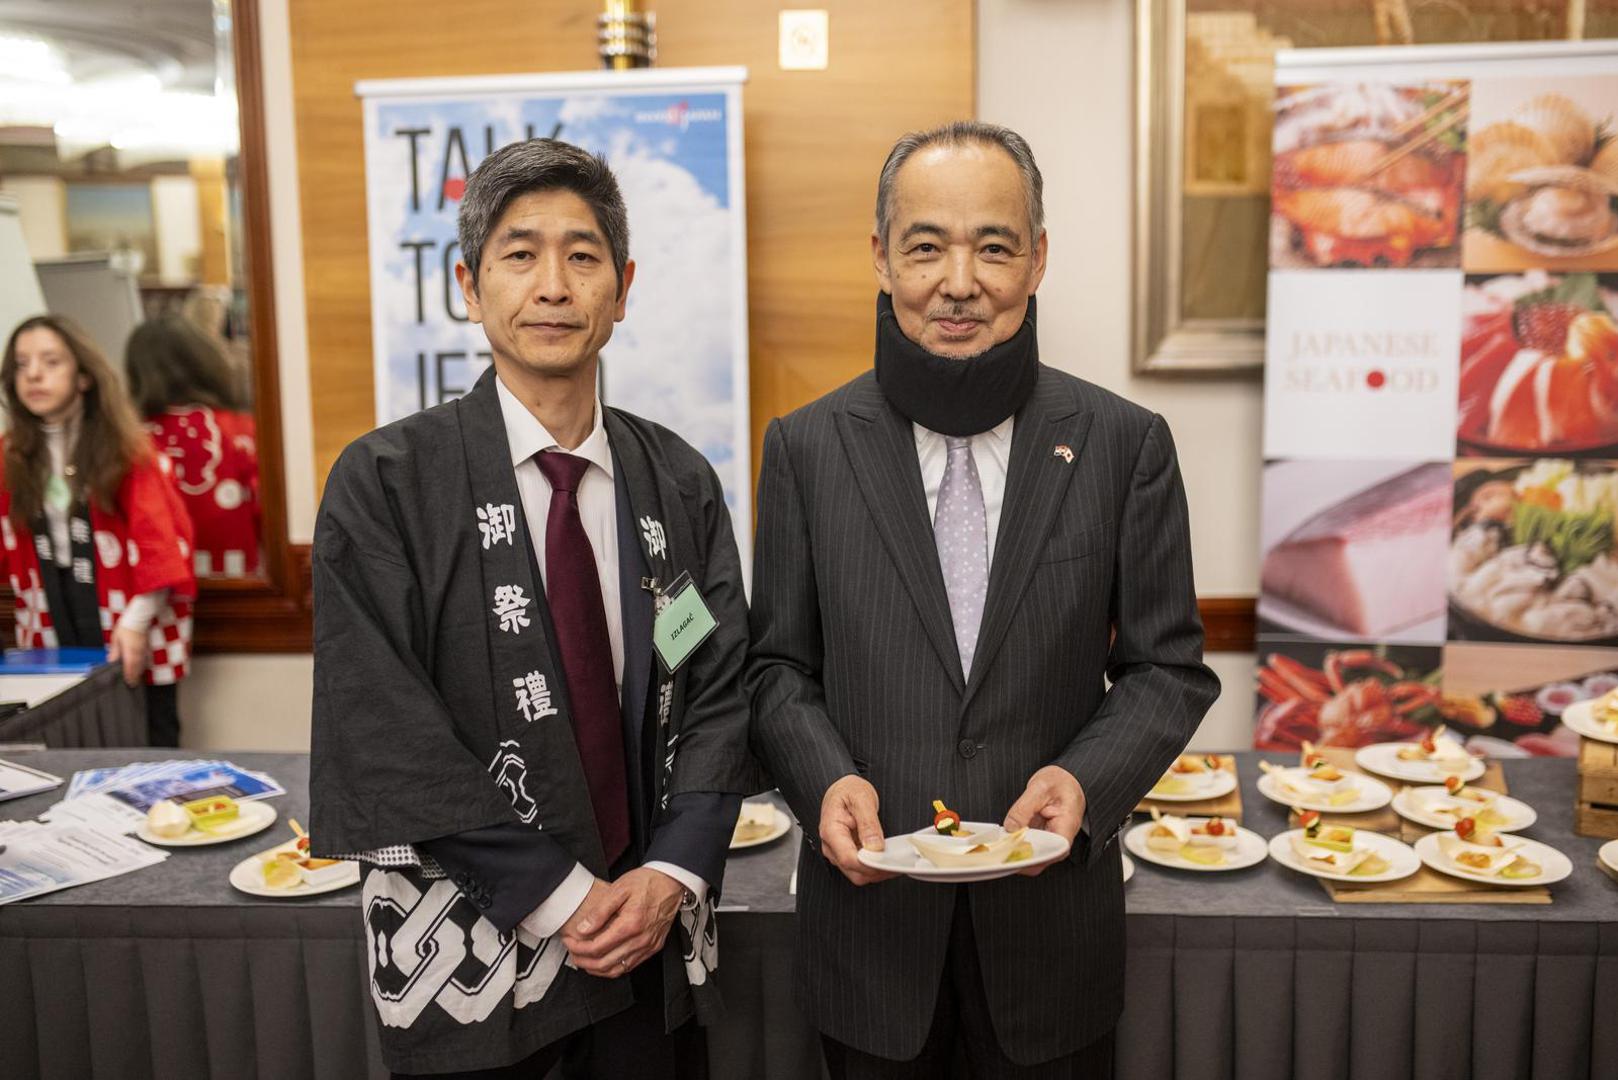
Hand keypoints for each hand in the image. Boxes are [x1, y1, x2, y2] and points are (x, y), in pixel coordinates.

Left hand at [105, 626, 148, 686]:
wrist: (139, 617)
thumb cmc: (127, 626)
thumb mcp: (116, 638)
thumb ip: (114, 650)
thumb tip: (111, 660)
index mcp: (129, 651)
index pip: (129, 667)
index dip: (129, 676)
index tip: (128, 682)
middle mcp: (137, 652)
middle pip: (137, 668)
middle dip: (135, 676)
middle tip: (133, 684)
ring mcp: (143, 649)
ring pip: (141, 664)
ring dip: (139, 671)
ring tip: (137, 678)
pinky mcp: (146, 646)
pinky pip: (144, 658)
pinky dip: (142, 664)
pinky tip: (141, 666)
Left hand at [561, 868, 683, 977]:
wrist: (671, 882)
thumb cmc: (647, 882)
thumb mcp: (619, 889)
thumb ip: (600, 911)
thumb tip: (583, 929)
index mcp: (631, 924)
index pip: (597, 947)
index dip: (577, 947)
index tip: (568, 940)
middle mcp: (641, 940)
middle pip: (604, 963)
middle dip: (582, 960)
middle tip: (571, 951)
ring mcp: (648, 946)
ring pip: (616, 970)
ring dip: (595, 969)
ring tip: (583, 959)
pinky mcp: (653, 948)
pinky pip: (629, 967)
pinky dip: (612, 968)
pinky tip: (602, 961)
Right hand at [819, 774, 895, 885]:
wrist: (841, 788)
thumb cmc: (848, 790)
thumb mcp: (861, 798)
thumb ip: (868, 823)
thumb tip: (875, 846)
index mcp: (831, 831)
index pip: (848, 858)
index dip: (869, 865)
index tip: (887, 861)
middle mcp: (831, 846)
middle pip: (854, 872)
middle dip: (876, 872)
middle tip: (896, 862)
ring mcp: (837, 852)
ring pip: (858, 874)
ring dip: (877, 871)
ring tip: (894, 860)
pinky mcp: (846, 854)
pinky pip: (860, 869)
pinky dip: (874, 868)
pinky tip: (886, 859)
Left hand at [1003, 765, 1085, 876]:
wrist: (1067, 779)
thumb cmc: (1061, 781)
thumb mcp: (1040, 788)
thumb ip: (1023, 809)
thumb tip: (1010, 829)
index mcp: (1067, 827)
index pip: (1051, 853)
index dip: (1029, 858)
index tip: (1011, 852)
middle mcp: (1060, 840)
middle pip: (1039, 860)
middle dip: (1017, 857)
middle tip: (999, 847)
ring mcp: (1050, 841)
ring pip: (1031, 857)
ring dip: (1014, 852)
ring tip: (999, 842)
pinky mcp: (1042, 839)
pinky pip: (1028, 848)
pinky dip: (1015, 844)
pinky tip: (1004, 838)